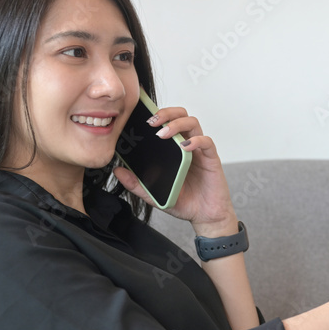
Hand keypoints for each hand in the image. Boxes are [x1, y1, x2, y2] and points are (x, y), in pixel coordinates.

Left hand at [113, 106, 235, 232]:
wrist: (205, 216)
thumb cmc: (184, 202)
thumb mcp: (154, 194)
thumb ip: (136, 184)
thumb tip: (117, 171)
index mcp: (173, 148)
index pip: (166, 122)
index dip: (156, 115)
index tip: (140, 117)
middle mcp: (187, 144)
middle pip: (181, 115)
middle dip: (166, 113)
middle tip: (152, 122)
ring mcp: (199, 150)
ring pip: (193, 123)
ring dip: (177, 124)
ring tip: (163, 134)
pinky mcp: (211, 158)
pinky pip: (206, 142)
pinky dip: (195, 141)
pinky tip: (185, 146)